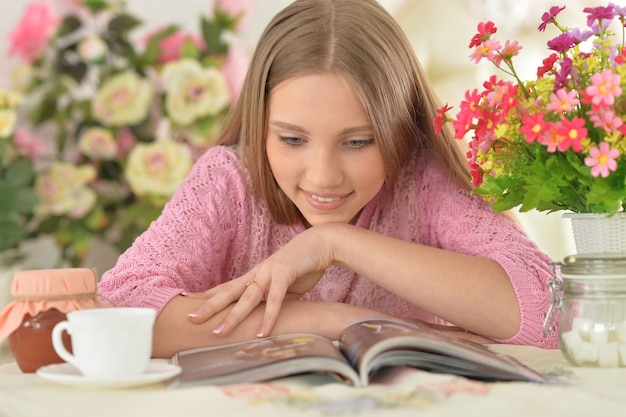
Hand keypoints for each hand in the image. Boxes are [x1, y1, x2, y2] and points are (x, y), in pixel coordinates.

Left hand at [184, 226, 334, 336]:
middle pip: (228, 292)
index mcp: (255, 275)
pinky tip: (263, 332)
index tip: (188, 303)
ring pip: (247, 297)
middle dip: (208, 306)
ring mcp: (270, 272)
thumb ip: (273, 299)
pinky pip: (275, 299)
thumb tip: (267, 317)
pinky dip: (269, 316)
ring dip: (232, 316)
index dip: (207, 296)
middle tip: (190, 319)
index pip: (226, 287)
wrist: (322, 244)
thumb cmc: (303, 264)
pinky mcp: (285, 274)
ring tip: (219, 333)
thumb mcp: (284, 286)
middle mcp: (257, 273)